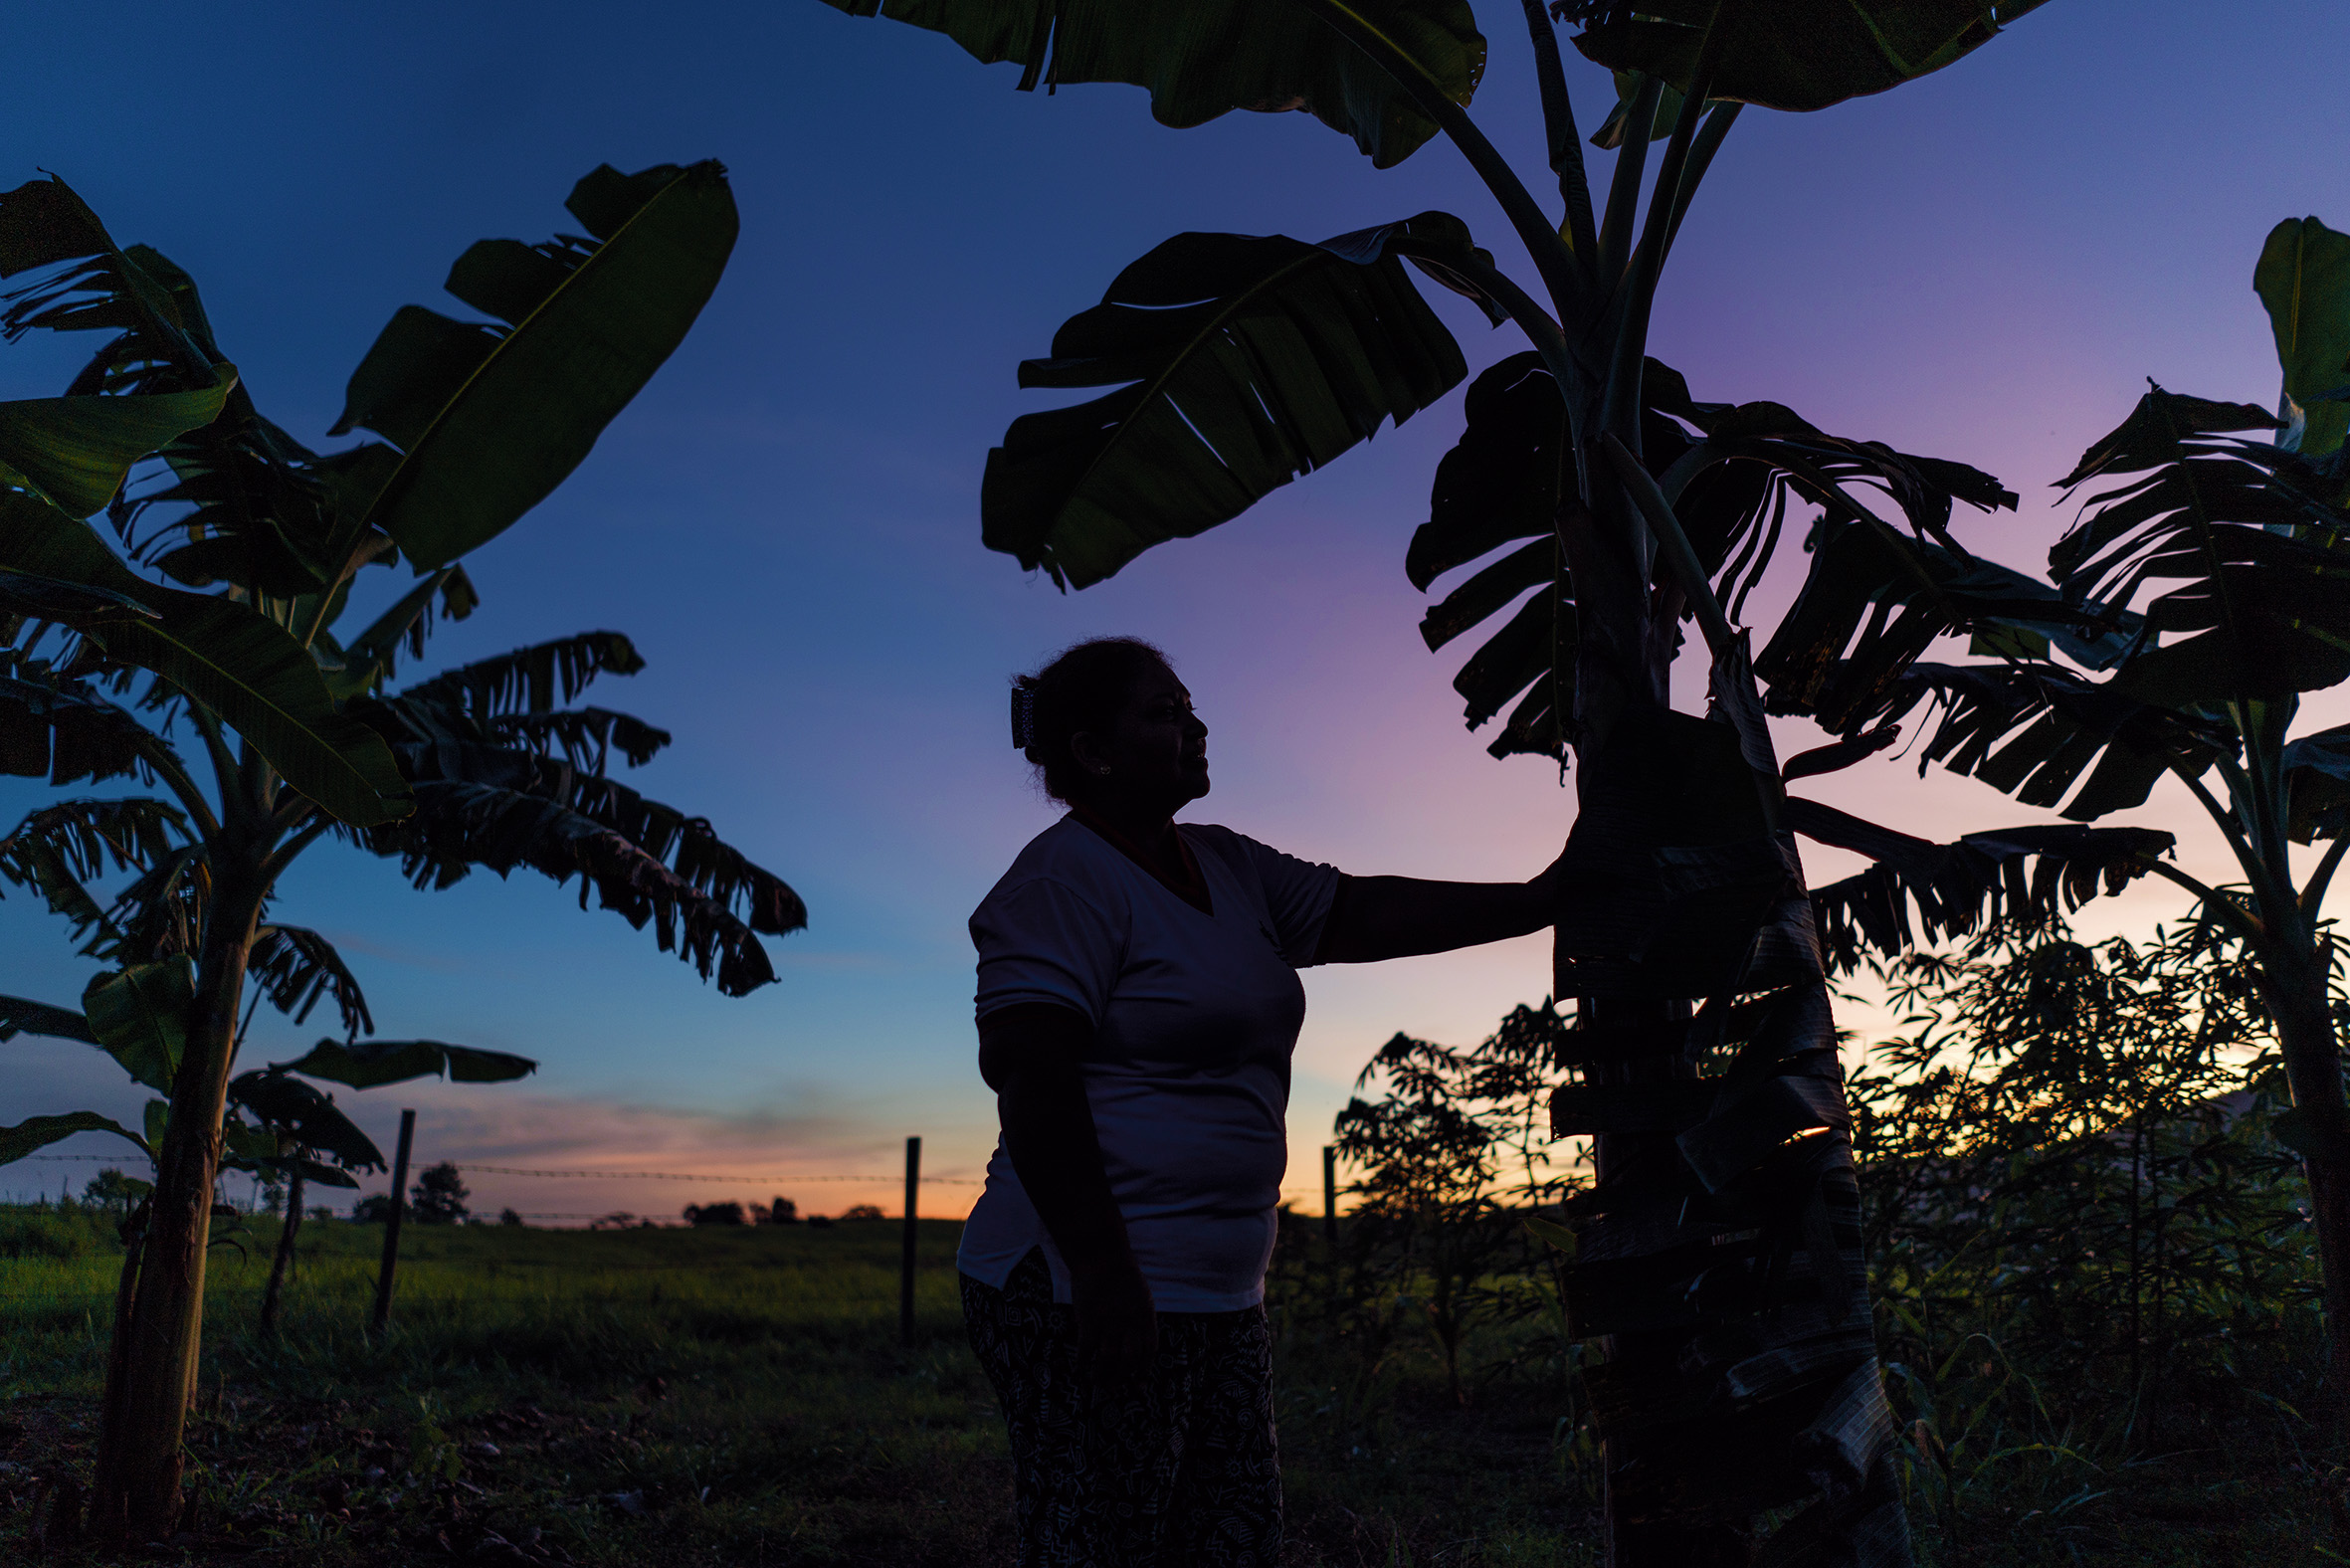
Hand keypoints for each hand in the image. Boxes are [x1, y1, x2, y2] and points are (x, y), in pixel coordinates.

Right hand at [1069, 1254, 1156, 1385]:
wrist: (1102, 1256)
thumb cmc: (1121, 1273)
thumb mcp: (1140, 1296)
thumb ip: (1138, 1318)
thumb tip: (1132, 1339)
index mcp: (1145, 1317)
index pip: (1148, 1351)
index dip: (1143, 1371)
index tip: (1138, 1385)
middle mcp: (1130, 1325)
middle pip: (1128, 1361)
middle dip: (1121, 1378)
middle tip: (1113, 1387)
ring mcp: (1110, 1324)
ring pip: (1108, 1360)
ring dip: (1102, 1375)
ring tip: (1096, 1382)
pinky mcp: (1090, 1321)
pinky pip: (1086, 1349)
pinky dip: (1083, 1361)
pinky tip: (1079, 1366)